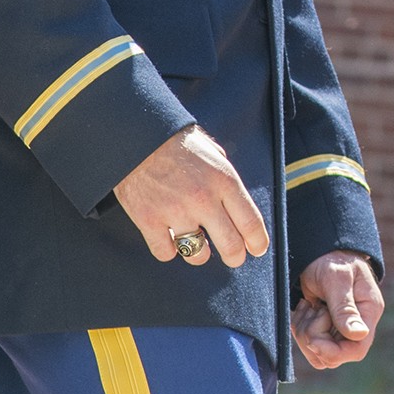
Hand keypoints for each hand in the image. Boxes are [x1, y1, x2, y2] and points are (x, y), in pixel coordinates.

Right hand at [114, 127, 269, 268]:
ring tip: (197, 247)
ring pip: (198, 255)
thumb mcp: (211, 151)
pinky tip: (169, 240)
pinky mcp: (149, 220)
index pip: (250, 222)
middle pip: (230, 245)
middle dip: (235, 256)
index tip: (257, 249)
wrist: (136, 135)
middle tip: (234, 258)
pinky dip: (168, 250)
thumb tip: (235, 198)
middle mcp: (203, 199)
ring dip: (200, 254)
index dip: (257, 242)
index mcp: (223, 180)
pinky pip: (166, 253)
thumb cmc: (175, 142)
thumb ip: (224, 176)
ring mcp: (176, 212)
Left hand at [293, 251, 383, 369]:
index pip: (357, 349)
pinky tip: (304, 306)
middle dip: (315, 337)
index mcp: (368, 312)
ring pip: (318, 353)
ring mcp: (340, 328)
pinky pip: (309, 343)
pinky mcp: (325, 327)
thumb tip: (359, 335)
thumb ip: (345, 307)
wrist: (320, 250)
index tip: (313, 341)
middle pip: (334, 356)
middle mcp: (356, 324)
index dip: (334, 353)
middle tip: (312, 309)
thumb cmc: (332, 258)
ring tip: (308, 306)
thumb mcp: (337, 278)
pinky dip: (300, 328)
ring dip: (305, 332)